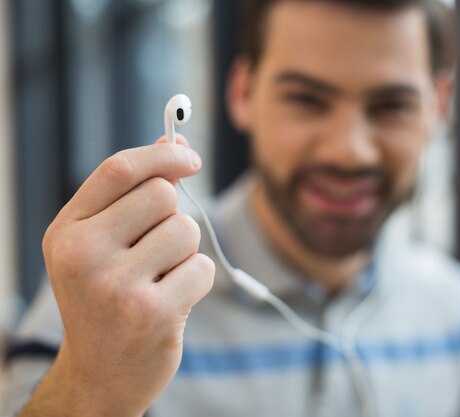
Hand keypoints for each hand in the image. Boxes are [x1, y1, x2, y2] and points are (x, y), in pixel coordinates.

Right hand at [28, 136, 213, 416]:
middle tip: (157, 250)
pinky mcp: (152, 313)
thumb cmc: (106, 300)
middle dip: (173, 218)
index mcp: (67, 231)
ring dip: (185, 253)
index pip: (119, 169)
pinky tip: (171, 302)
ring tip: (160, 280)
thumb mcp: (100, 245)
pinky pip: (202, 267)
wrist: (101, 374)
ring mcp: (116, 285)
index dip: (162, 154)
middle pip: (162, 195)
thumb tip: (175, 143)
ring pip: (186, 230)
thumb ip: (132, 195)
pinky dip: (197, 281)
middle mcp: (84, 254)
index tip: (190, 158)